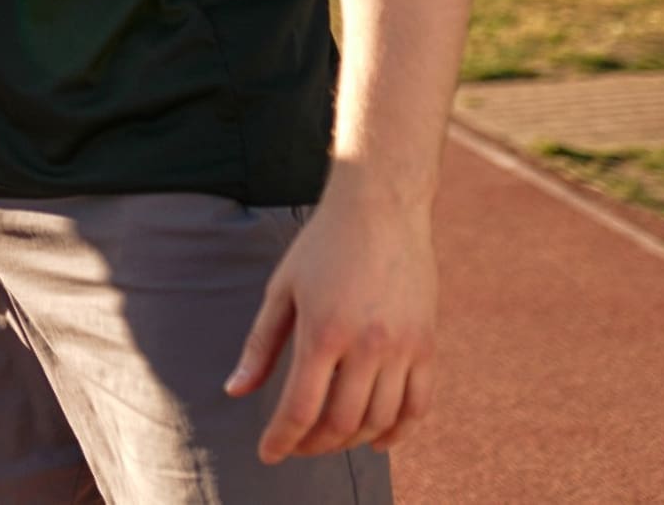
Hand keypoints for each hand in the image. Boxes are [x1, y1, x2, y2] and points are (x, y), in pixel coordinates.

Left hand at [225, 187, 438, 462]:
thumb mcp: (281, 290)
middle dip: (314, 444)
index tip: (268, 455)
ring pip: (379, 420)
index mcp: (323, 332)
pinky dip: (398, 431)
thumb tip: (235, 391)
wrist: (381, 208)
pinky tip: (377, 439)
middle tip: (296, 445)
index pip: (300, 408)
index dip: (282, 439)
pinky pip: (419, 405)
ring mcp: (403, 348)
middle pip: (341, 423)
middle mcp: (367, 346)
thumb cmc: (322, 246)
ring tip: (328, 439)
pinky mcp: (428, 345)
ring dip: (351, 441)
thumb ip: (260, 345)